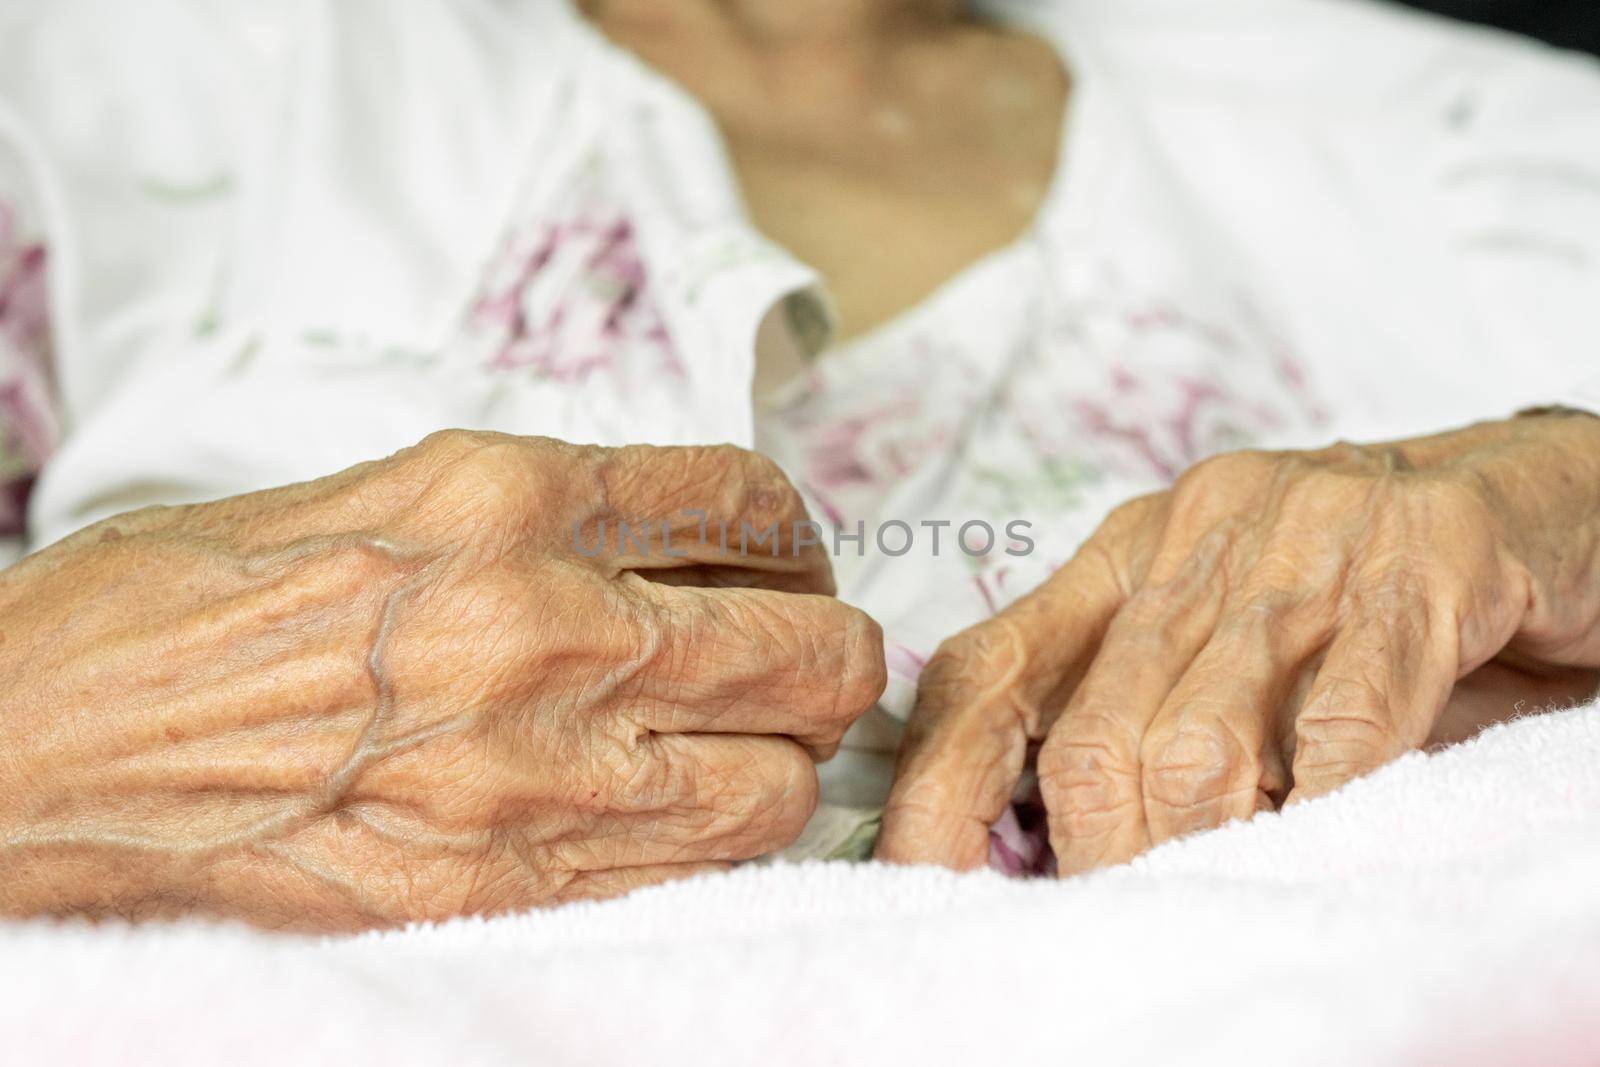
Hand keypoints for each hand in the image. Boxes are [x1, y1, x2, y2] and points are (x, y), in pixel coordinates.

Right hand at [0, 431, 883, 928]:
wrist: (40, 753)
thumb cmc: (177, 616)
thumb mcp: (366, 499)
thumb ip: (533, 515)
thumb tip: (664, 542)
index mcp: (502, 495)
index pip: (743, 500)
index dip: (792, 537)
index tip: (785, 560)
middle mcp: (542, 622)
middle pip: (809, 646)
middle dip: (825, 650)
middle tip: (796, 654)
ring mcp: (532, 767)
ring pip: (783, 776)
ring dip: (785, 756)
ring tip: (742, 741)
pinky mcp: (503, 885)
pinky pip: (698, 867)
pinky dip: (720, 837)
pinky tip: (679, 810)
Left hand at [877, 413, 1599, 873]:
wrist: (1540, 498)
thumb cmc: (1362, 589)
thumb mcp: (1226, 633)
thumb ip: (1139, 712)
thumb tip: (1035, 847)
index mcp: (1129, 552)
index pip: (986, 673)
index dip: (938, 794)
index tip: (927, 884)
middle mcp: (1198, 532)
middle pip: (1089, 734)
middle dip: (1096, 859)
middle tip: (1119, 923)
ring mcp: (1310, 536)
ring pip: (1202, 738)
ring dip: (1200, 849)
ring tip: (1222, 896)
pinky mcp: (1425, 557)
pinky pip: (1349, 718)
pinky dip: (1324, 810)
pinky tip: (1321, 842)